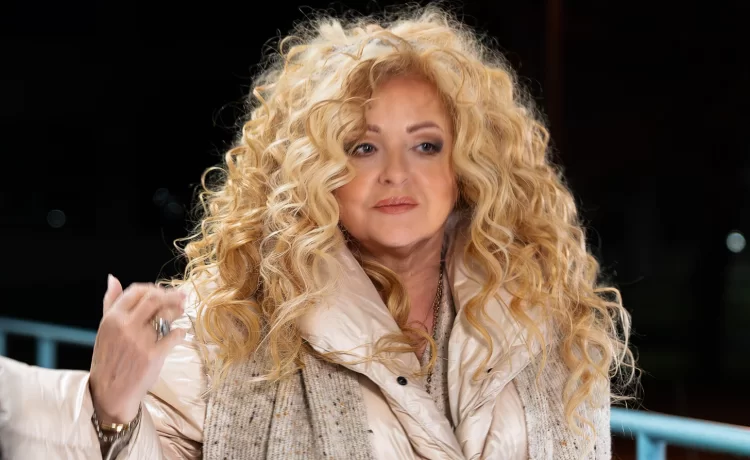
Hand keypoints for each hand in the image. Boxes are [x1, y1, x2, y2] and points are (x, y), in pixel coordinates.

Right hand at [89, 275, 186, 424]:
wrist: (110, 393)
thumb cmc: (109, 359)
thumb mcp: (105, 329)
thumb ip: (110, 303)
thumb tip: (113, 278)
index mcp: (112, 318)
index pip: (137, 291)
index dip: (153, 289)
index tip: (162, 292)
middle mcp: (125, 326)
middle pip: (155, 298)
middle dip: (171, 295)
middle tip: (182, 297)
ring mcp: (140, 341)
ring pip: (166, 315)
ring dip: (178, 311)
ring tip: (181, 312)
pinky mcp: (153, 356)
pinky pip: (174, 336)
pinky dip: (180, 332)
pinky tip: (181, 333)